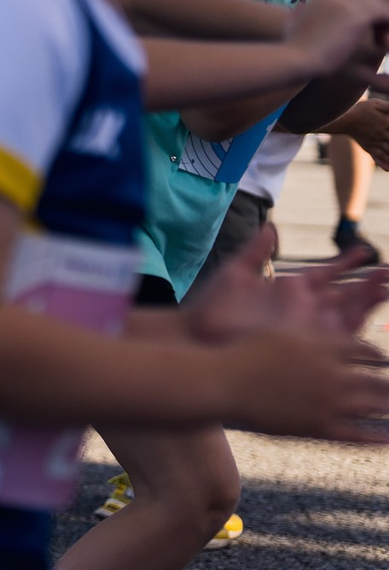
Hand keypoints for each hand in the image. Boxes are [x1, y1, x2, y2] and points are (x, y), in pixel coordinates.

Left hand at [186, 225, 388, 342]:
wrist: (199, 335)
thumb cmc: (212, 305)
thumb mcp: (236, 272)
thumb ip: (256, 251)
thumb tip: (271, 225)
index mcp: (289, 288)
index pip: (325, 273)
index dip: (345, 262)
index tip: (365, 250)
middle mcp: (302, 307)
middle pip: (344, 294)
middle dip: (369, 283)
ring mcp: (305, 326)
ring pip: (346, 314)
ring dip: (367, 302)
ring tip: (386, 288)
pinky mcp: (304, 344)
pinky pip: (334, 338)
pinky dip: (353, 327)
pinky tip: (365, 314)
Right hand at [218, 321, 388, 441]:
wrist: (223, 382)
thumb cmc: (244, 352)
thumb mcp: (281, 332)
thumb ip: (309, 331)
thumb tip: (324, 323)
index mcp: (326, 349)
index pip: (366, 352)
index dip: (379, 358)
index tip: (384, 362)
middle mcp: (334, 374)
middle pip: (378, 382)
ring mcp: (328, 402)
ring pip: (374, 407)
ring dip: (387, 406)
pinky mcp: (317, 426)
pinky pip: (354, 435)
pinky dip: (375, 438)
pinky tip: (387, 440)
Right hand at [285, 0, 388, 74]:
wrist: (297, 57)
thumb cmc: (293, 47)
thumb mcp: (291, 26)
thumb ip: (297, 14)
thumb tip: (300, 6)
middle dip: (373, 9)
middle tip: (379, 24)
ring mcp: (347, 5)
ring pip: (376, 5)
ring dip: (381, 20)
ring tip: (380, 38)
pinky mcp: (359, 16)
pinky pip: (384, 14)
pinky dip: (386, 25)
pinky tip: (382, 41)